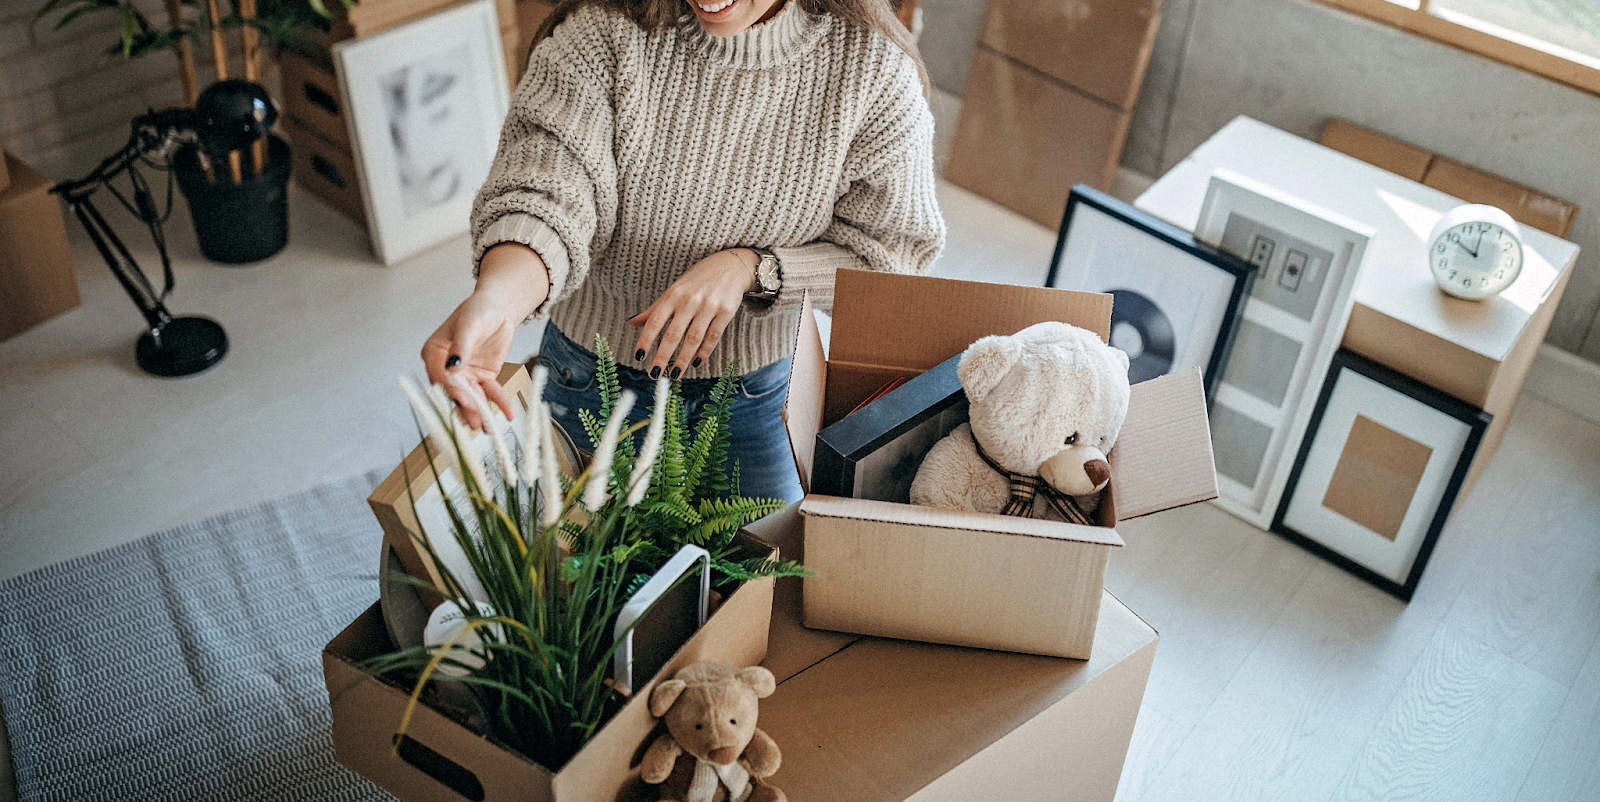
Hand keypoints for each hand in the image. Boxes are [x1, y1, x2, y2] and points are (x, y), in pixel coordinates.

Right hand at [422, 243, 549, 429]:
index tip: (463, 401)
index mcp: (433, 353)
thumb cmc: (479, 309)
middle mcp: (445, 367)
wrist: (499, 308)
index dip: (451, 390)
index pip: (440, 376)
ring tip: (488, 428)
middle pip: (454, 391)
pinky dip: (498, 402)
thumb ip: (460, 348)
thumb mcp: (469, 325)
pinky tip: (508, 413)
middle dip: (465, 407)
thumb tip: (451, 368)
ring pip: (471, 396)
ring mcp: (464, 374)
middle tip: (476, 423)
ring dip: (479, 411)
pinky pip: (490, 392)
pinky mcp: (482, 377)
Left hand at [629, 249, 756, 377]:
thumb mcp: (674, 290)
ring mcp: (709, 306)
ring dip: (683, 359)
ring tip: (674, 374)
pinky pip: (713, 336)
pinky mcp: (726, 311)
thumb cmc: (697, 280)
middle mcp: (689, 300)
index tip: (639, 357)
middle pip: (673, 333)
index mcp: (672, 295)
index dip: (646, 339)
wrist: (730, 266)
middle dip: (663, 356)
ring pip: (693, 338)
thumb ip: (654, 309)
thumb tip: (632, 323)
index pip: (655, 320)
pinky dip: (704, 352)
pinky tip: (696, 363)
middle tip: (654, 374)